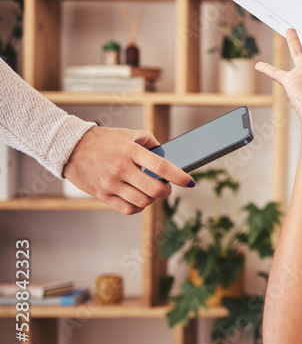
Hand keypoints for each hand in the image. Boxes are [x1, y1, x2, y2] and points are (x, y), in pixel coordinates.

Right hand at [63, 127, 194, 214]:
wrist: (69, 148)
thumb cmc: (102, 140)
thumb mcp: (128, 134)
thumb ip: (150, 141)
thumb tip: (167, 155)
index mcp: (130, 151)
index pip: (161, 167)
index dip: (179, 176)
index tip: (190, 182)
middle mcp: (121, 168)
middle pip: (154, 189)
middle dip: (166, 191)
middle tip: (166, 187)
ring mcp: (111, 183)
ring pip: (143, 201)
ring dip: (152, 199)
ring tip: (150, 192)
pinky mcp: (102, 195)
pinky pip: (128, 209)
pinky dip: (139, 207)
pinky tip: (138, 199)